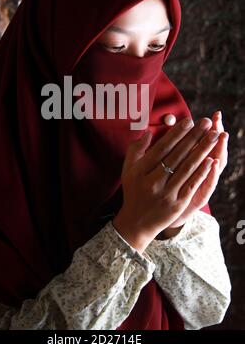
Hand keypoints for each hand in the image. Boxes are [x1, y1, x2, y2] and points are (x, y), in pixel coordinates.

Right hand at [113, 116, 221, 253]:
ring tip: (214, 136)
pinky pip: (191, 185)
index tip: (189, 120)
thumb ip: (136, 149)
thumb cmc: (134, 190)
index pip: (162, 148)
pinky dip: (202, 172)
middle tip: (206, 122)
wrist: (136, 223)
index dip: (177, 133)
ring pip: (187, 168)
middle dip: (194, 137)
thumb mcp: (128, 169)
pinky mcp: (177, 205)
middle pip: (177, 155)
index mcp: (140, 170)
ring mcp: (166, 194)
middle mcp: (153, 181)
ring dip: (202, 150)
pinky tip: (211, 160)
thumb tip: (149, 132)